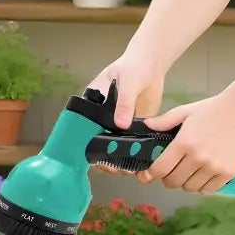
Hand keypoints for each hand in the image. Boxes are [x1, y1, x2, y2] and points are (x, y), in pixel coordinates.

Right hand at [86, 50, 166, 178]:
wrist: (152, 65)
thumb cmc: (135, 67)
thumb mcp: (129, 81)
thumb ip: (125, 102)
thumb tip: (120, 124)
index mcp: (92, 103)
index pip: (83, 127)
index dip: (84, 143)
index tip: (91, 156)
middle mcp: (101, 116)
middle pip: (96, 141)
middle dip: (102, 157)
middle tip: (113, 167)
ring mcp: (116, 123)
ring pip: (112, 146)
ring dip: (117, 158)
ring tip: (126, 168)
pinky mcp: (131, 128)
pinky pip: (128, 144)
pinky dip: (132, 153)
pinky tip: (138, 162)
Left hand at [140, 87, 234, 193]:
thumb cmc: (214, 109)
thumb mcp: (186, 111)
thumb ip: (164, 121)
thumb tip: (146, 126)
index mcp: (184, 142)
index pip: (160, 169)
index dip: (151, 173)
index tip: (152, 172)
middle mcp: (198, 157)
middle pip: (173, 182)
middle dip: (168, 178)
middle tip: (172, 170)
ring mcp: (214, 167)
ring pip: (189, 188)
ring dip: (185, 182)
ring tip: (189, 171)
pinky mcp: (228, 173)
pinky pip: (208, 190)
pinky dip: (202, 185)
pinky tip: (203, 174)